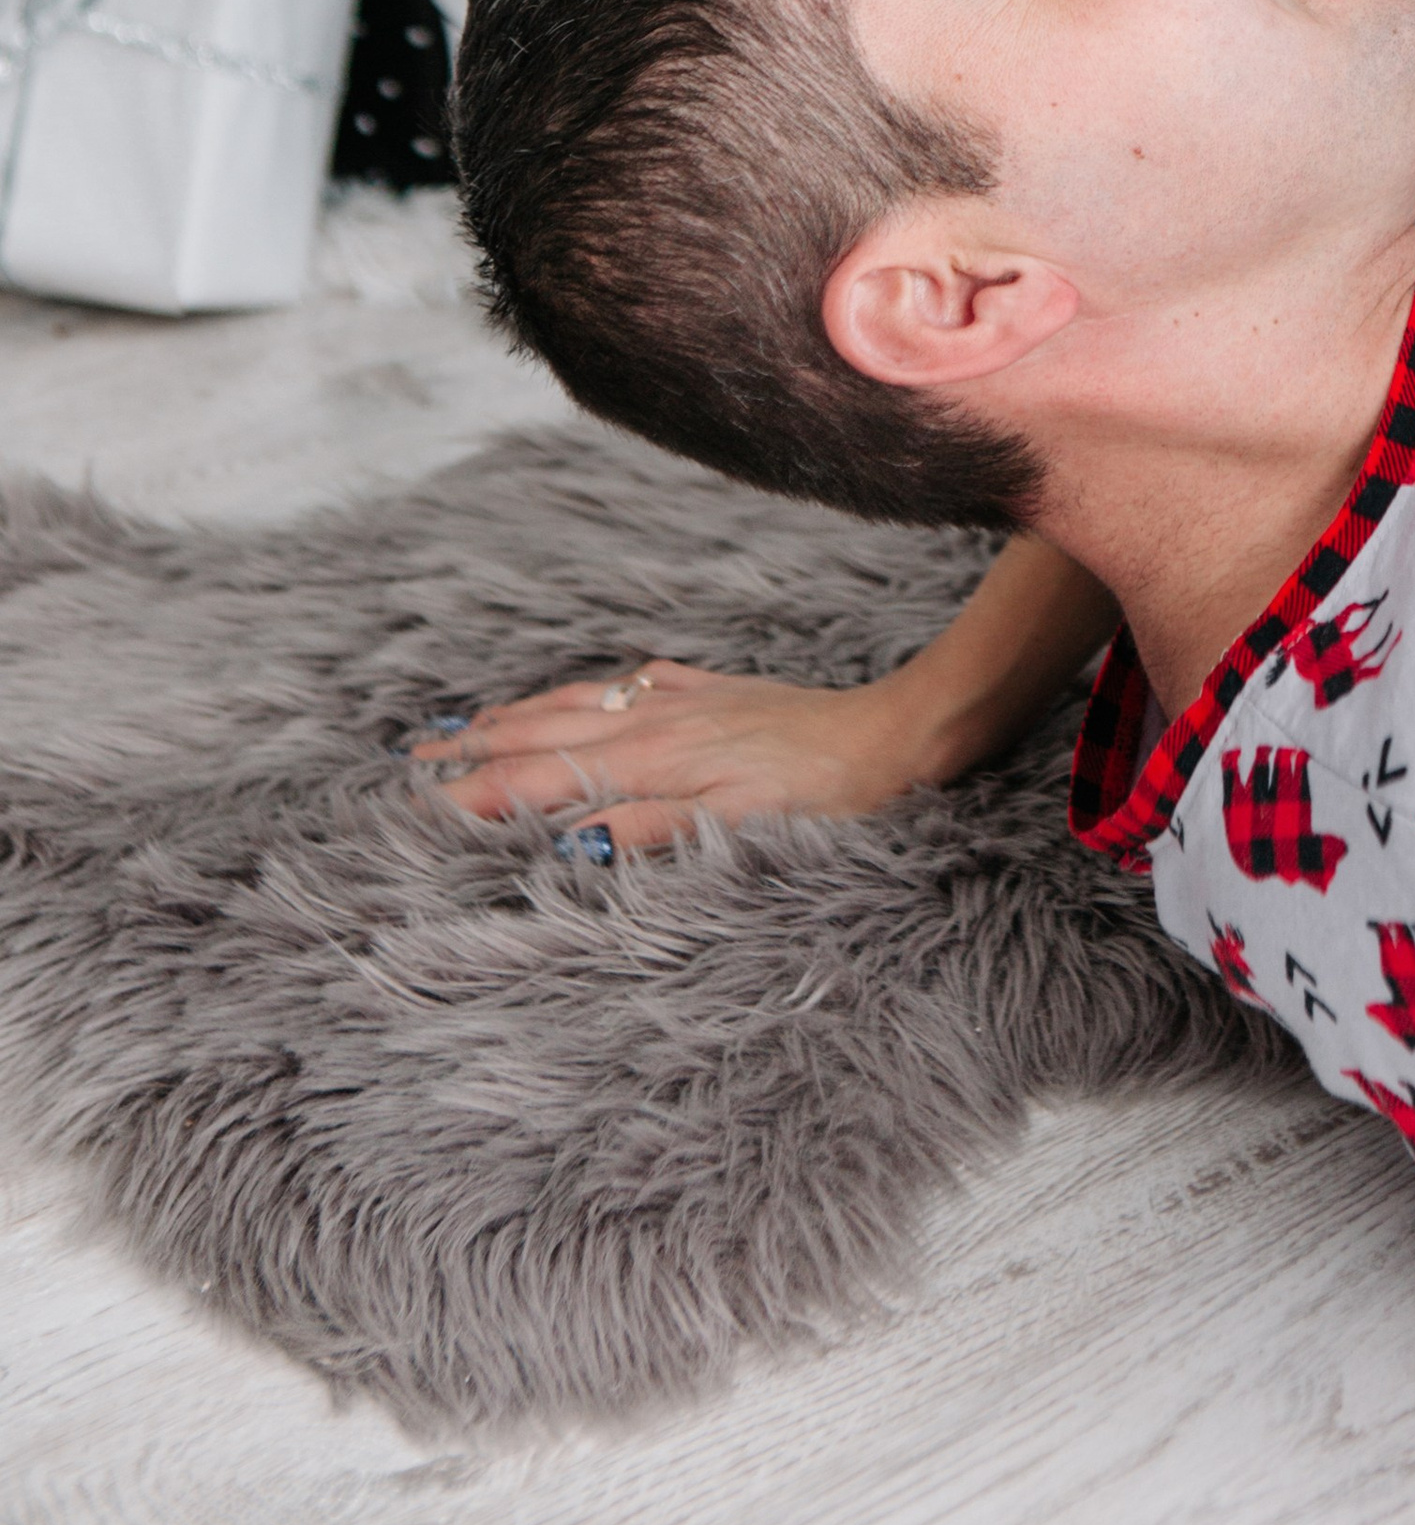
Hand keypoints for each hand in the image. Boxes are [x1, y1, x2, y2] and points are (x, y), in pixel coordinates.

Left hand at [410, 535, 1116, 856]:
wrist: (896, 736)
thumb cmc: (812, 726)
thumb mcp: (730, 695)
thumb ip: (673, 690)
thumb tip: (623, 681)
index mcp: (661, 709)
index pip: (555, 717)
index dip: (490, 730)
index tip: (427, 745)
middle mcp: (664, 731)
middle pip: (551, 743)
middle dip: (475, 760)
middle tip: (407, 774)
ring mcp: (694, 766)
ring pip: (587, 774)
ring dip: (517, 785)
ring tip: (451, 799)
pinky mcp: (732, 802)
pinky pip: (662, 818)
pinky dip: (612, 827)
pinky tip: (571, 842)